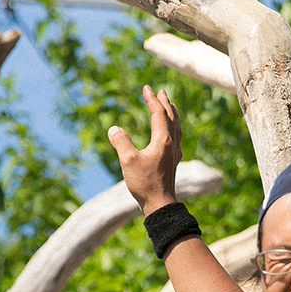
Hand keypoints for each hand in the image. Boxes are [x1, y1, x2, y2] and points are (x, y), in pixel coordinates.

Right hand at [108, 85, 182, 215]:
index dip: (152, 99)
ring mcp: (174, 153)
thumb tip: (114, 129)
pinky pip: (177, 138)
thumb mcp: (128, 161)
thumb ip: (121, 142)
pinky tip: (172, 134)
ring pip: (177, 127)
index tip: (146, 87)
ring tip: (171, 106)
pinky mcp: (173, 162)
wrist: (160, 204)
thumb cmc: (145, 183)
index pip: (158, 113)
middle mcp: (172, 144)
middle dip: (165, 102)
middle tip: (161, 91)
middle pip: (171, 117)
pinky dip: (174, 129)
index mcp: (163, 140)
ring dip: (173, 114)